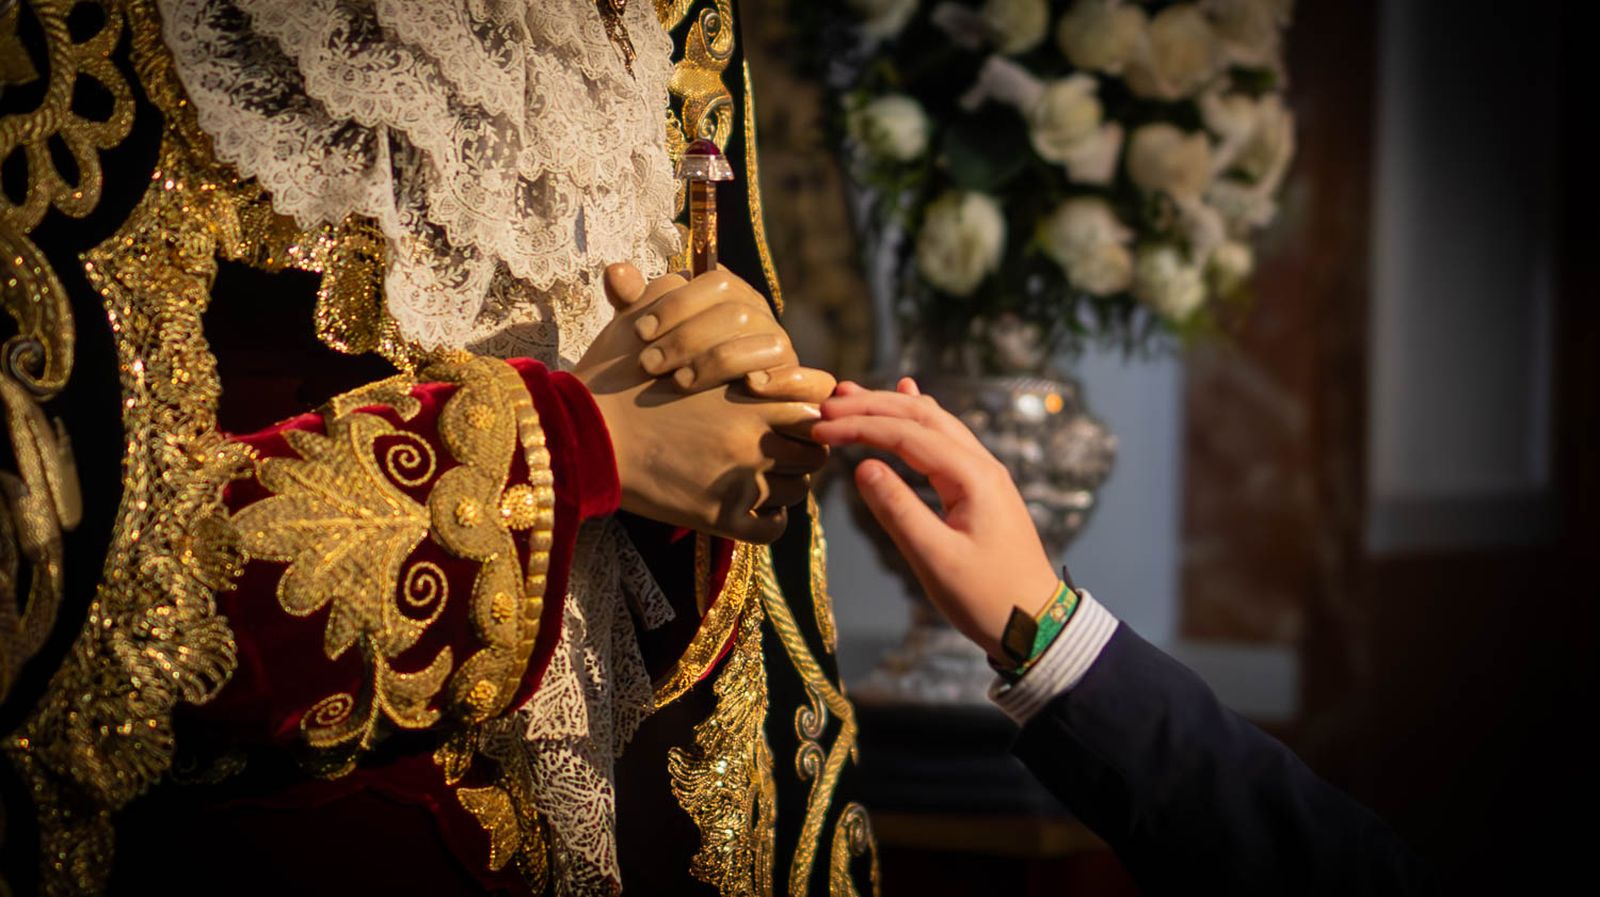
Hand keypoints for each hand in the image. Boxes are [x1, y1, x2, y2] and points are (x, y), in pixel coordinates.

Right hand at [574, 264, 829, 541]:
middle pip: (815, 451)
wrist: (579, 436)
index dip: (809, 405)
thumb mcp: (646, 323)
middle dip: (801, 449)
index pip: (819, 401)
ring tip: (762, 477)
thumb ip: (681, 297)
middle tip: (781, 448)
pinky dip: (769, 520)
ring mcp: (742, 481)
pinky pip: (773, 527)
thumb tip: (692, 270)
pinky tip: (751, 509)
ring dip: (784, 484)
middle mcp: (758, 436)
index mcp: (752, 391)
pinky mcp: (722, 518)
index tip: (792, 410)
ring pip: (796, 490)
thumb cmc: (613, 379)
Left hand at [633, 265, 836, 402]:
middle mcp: (761, 316)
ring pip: (766, 342)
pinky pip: (809, 376)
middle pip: (735, 312)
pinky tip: (751, 386)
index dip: (677, 305)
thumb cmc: (667, 375)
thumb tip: (616, 273)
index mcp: (730, 296)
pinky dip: (784, 379)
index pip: (715, 283)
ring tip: (681, 382)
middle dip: (688, 338)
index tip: (640, 332)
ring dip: (722, 361)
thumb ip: (633, 307)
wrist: (694, 427)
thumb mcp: (649, 341)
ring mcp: (782, 349)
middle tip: (650, 365)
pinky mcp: (801, 385)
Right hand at [812, 379, 1059, 659]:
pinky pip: (946, 440)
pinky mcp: (980, 489)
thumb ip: (897, 510)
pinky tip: (910, 399)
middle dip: (872, 406)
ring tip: (853, 396)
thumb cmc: (988, 598)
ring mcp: (984, 474)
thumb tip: (863, 468)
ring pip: (934, 424)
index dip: (859, 428)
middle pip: (921, 417)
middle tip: (828, 403)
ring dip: (892, 407)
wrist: (1037, 624)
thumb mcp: (936, 559)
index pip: (905, 435)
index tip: (819, 429)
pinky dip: (918, 419)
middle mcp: (981, 464)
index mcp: (972, 477)